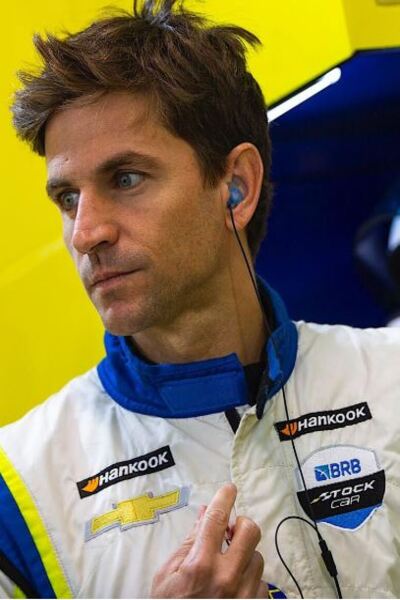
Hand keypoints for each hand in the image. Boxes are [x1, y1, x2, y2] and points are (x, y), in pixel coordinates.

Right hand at [151, 483, 266, 597]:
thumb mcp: (167, 576)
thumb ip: (188, 543)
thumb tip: (204, 513)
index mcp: (200, 566)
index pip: (216, 519)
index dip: (224, 498)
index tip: (229, 489)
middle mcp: (227, 578)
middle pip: (249, 531)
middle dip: (240, 526)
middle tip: (229, 532)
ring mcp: (245, 596)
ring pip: (257, 557)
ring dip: (244, 556)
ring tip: (227, 567)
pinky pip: (263, 584)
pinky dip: (250, 581)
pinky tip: (235, 589)